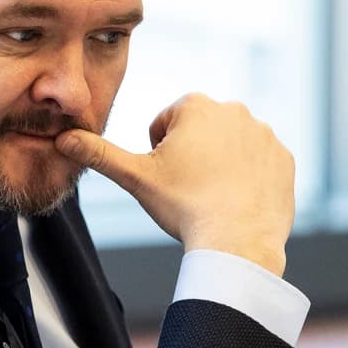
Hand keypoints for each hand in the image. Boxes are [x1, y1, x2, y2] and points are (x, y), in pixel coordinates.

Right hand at [57, 94, 294, 275]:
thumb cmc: (184, 207)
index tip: (167, 176)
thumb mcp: (136, 178)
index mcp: (197, 106)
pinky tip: (237, 201)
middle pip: (200, 131)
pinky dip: (248, 178)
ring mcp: (265, 134)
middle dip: (192, 154)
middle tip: (187, 188)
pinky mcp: (284, 159)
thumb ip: (99, 154)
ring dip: (220, 164)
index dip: (160, 151)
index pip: (168, 122)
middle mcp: (236, 110)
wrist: (237, 242)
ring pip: (230, 147)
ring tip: (212, 195)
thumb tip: (63, 139)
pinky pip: (260, 164)